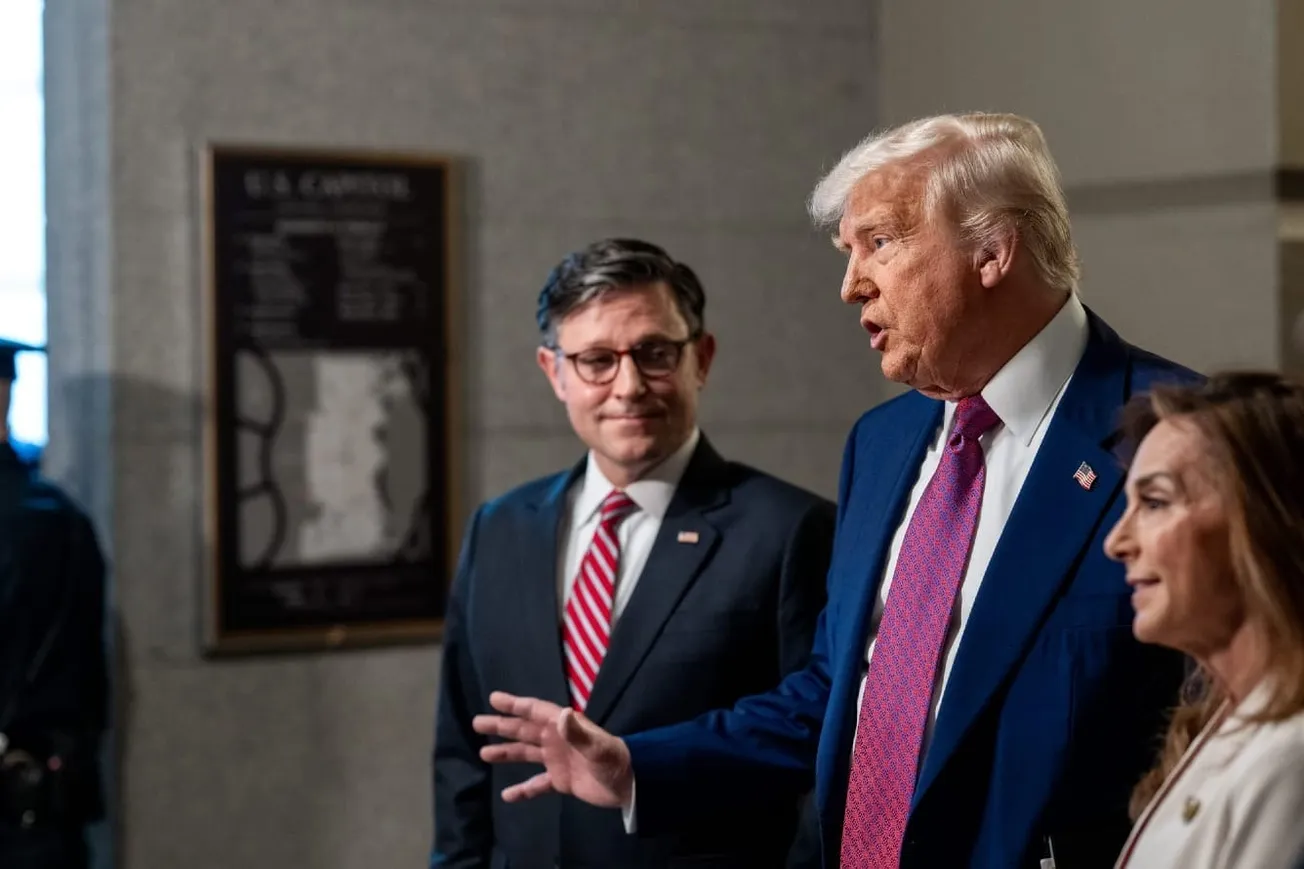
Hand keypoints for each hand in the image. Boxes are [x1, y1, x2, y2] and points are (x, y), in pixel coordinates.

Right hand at [472, 691, 633, 806]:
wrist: (630, 785)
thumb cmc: (615, 760)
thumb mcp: (598, 746)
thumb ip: (578, 732)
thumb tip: (561, 714)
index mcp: (564, 726)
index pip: (535, 711)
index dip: (515, 704)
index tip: (494, 699)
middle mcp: (557, 740)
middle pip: (524, 730)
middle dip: (502, 725)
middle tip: (477, 722)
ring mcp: (558, 760)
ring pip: (526, 754)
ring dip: (506, 753)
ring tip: (484, 753)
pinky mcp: (561, 780)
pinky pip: (537, 784)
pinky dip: (523, 789)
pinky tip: (508, 795)